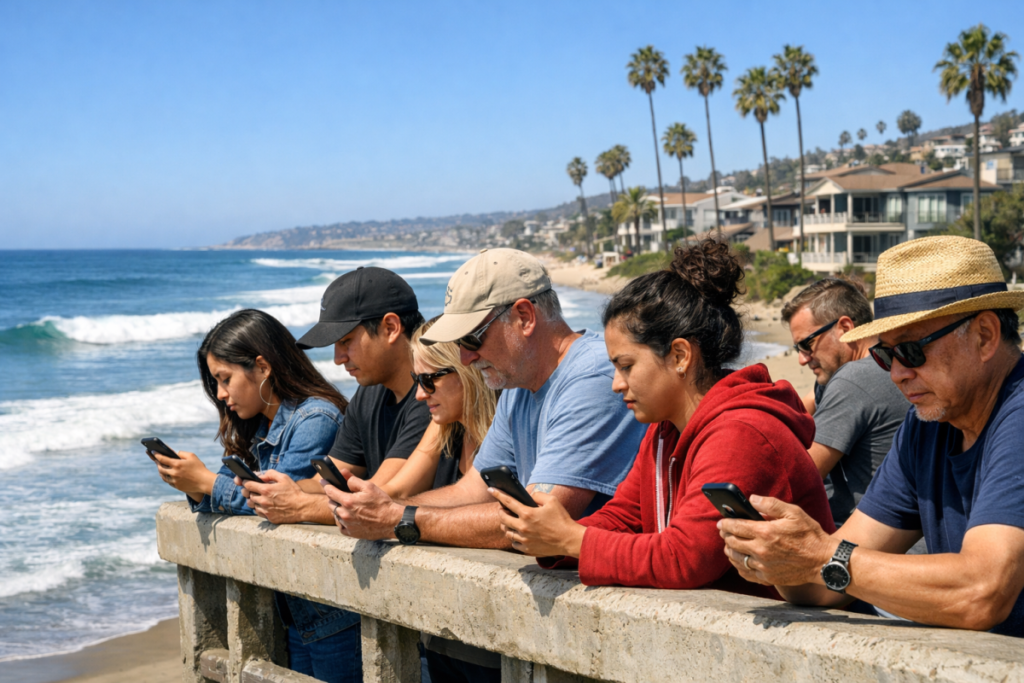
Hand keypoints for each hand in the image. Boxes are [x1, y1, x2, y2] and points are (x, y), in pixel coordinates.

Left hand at [152, 451, 214, 495]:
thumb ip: (182, 453)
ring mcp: (174, 480)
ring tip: (160, 467)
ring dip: (160, 471)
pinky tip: (166, 474)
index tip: (153, 452)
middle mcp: (174, 473)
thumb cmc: (199, 468)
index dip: (156, 455)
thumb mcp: (192, 456)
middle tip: (156, 460)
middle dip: (157, 463)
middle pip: (160, 468)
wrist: (204, 482)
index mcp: (177, 464)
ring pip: (163, 475)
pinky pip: (168, 481)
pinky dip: (166, 477)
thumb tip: (174, 453)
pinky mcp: (176, 486)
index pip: (162, 459)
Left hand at [240, 470, 317, 524]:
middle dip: (249, 490)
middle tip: (254, 489)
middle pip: (248, 495)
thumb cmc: (294, 492)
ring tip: (260, 497)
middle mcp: (263, 501)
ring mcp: (265, 510)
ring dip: (253, 500)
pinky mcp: (268, 517)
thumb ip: (270, 474)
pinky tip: (266, 505)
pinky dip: (259, 508)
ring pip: (251, 504)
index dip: (245, 482)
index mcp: (266, 490)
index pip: (247, 485)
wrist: (302, 508)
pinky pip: (257, 512)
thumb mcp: (284, 478)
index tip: (246, 481)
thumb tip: (260, 475)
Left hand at [323, 469, 403, 539]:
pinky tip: (349, 517)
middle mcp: (345, 514)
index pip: (330, 491)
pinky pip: (341, 526)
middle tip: (338, 494)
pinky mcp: (351, 533)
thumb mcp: (369, 486)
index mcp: (348, 501)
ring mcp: (347, 525)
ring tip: (346, 506)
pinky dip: (342, 521)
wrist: (391, 521)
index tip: (323, 481)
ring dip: (338, 510)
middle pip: (330, 504)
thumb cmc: (381, 503)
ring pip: (335, 515)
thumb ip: (353, 479)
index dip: (326, 485)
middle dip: (333, 498)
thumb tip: (342, 473)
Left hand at [490, 488, 584, 557]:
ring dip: (506, 525)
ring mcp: (524, 539)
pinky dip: (514, 538)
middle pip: (503, 518)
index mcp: (528, 514)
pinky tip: (518, 534)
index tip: (491, 489)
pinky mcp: (527, 549)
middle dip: (501, 512)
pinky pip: (514, 543)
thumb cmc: (562, 519)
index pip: (508, 502)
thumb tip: (528, 496)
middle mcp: (523, 527)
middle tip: (503, 509)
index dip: (498, 494)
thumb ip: (537, 495)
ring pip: (507, 532)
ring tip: (509, 522)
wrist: (569, 540)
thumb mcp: (552, 500)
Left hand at [718, 495, 836, 585]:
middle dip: (725, 535)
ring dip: (729, 550)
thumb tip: (751, 499)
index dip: (725, 523)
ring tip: (729, 544)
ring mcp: (763, 566)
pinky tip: (739, 560)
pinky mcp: (768, 577)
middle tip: (724, 531)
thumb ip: (771, 504)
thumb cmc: (810, 535)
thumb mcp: (793, 513)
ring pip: (736, 558)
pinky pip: (745, 573)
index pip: (735, 527)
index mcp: (765, 532)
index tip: (721, 521)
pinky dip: (739, 566)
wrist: (824, 561)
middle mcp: (761, 550)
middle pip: (732, 542)